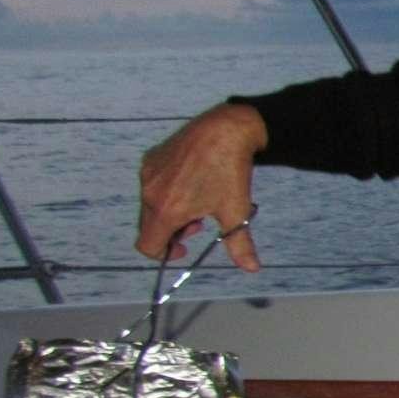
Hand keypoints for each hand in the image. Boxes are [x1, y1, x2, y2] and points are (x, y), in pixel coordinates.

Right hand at [136, 104, 267, 270]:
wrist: (226, 128)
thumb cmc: (231, 171)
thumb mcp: (236, 211)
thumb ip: (240, 244)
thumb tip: (252, 269)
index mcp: (166, 209)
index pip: (147, 246)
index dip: (164, 254)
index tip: (184, 248)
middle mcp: (149, 192)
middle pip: (149, 227)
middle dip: (172, 233)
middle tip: (198, 225)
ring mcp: (147, 173)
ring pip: (150, 206)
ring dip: (170, 213)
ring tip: (197, 204)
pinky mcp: (150, 158)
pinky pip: (151, 186)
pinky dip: (165, 194)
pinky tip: (190, 184)